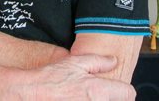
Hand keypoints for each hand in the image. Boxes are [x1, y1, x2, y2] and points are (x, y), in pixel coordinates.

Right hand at [12, 54, 135, 99]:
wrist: (30, 94)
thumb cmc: (50, 79)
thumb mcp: (74, 62)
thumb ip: (98, 62)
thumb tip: (114, 61)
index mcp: (98, 91)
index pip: (128, 93)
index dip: (124, 90)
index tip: (119, 89)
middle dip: (113, 98)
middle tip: (99, 93)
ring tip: (85, 96)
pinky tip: (77, 100)